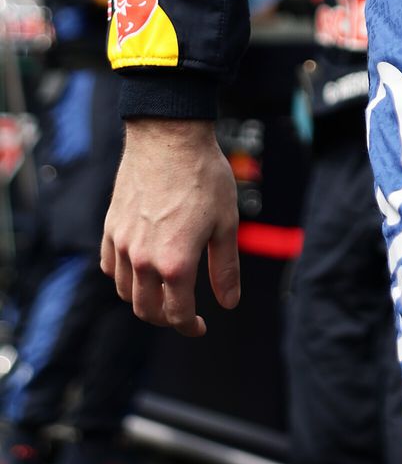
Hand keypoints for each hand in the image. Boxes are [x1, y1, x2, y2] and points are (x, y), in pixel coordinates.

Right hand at [102, 119, 240, 336]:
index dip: (189, 326)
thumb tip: (228, 302)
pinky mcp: (111, 226)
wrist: (170, 136)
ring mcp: (122, 243)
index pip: (176, 314)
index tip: (200, 325)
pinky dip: (122, 276)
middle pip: (146, 309)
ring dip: (143, 299)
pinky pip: (110, 265)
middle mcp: (143, 259)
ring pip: (125, 291)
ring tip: (163, 291)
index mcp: (175, 263)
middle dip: (166, 318)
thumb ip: (226, 268)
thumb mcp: (226, 223)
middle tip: (183, 313)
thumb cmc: (203, 176)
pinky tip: (138, 269)